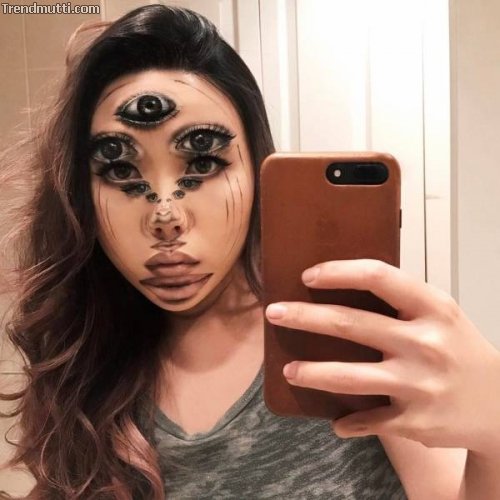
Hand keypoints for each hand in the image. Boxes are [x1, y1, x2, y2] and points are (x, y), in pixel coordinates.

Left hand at [265, 259, 499, 454]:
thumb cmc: (460, 350)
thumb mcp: (441, 316)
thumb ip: (400, 302)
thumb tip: (339, 287)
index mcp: (433, 307)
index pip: (378, 277)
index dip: (338, 272)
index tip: (308, 275)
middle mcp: (426, 343)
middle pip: (350, 324)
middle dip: (304, 317)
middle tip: (274, 313)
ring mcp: (419, 384)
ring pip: (349, 377)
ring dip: (311, 373)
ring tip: (288, 371)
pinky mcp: (415, 421)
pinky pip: (367, 421)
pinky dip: (347, 423)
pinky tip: (336, 422)